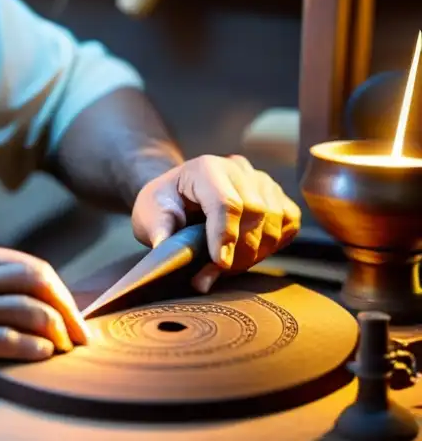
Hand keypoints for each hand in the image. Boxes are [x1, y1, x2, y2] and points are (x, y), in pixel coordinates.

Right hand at [0, 245, 86, 389]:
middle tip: (80, 334)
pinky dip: (34, 348)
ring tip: (64, 348)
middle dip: (67, 309)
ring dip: (56, 331)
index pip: (29, 265)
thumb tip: (40, 298)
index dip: (59, 290)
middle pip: (36, 282)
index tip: (72, 312)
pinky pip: (7, 341)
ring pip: (27, 310)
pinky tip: (42, 355)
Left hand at [131, 154, 301, 292]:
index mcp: (206, 167)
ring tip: (227, 266)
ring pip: (276, 220)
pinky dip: (273, 244)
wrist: (177, 197)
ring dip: (255, 252)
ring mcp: (261, 181)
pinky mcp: (276, 196)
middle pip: (256, 212)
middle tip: (216, 273)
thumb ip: (160, 230)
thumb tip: (165, 247)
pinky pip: (289, 223)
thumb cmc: (164, 205)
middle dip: (240, 250)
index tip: (219, 263)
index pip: (227, 202)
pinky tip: (248, 253)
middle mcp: (238, 169)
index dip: (226, 236)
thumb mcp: (151, 214)